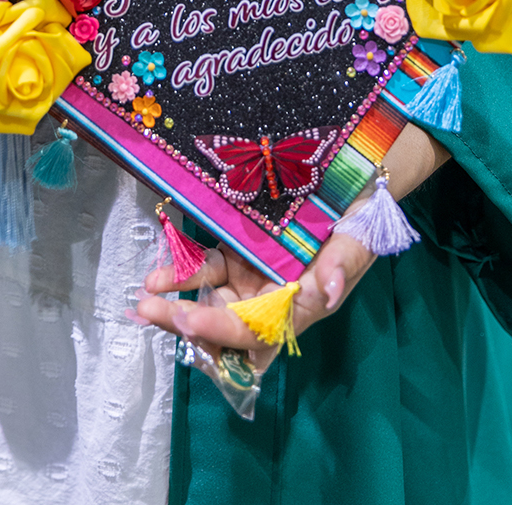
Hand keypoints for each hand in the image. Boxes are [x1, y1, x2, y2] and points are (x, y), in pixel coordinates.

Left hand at [135, 123, 447, 364]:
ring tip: (147, 291)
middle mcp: (271, 298)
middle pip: (224, 323)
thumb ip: (344, 264)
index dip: (221, 329)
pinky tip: (159, 269)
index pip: (255, 329)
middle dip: (186, 322)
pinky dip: (182, 270)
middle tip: (151, 310)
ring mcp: (252, 275)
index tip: (188, 320)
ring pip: (209, 298)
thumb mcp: (360, 237)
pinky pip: (205, 267)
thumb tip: (330, 293)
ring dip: (177, 299)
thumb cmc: (363, 214)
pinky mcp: (239, 251)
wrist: (358, 181)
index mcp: (300, 305)